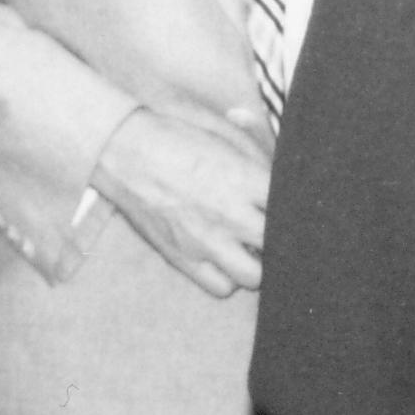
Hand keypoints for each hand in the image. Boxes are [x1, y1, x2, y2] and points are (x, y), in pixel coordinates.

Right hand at [88, 105, 272, 297]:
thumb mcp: (219, 127)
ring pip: (254, 277)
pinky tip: (224, 256)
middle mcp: (229, 216)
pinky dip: (227, 277)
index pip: (289, 208)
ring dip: (256, 261)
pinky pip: (221, 287)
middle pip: (277, 245)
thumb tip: (278, 164)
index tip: (290, 204)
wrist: (120, 149)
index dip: (294, 208)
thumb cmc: (170, 131)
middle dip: (279, 237)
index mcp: (242, 180)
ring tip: (249, 244)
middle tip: (271, 224)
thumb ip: (255, 148)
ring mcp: (205, 243)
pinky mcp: (183, 259)